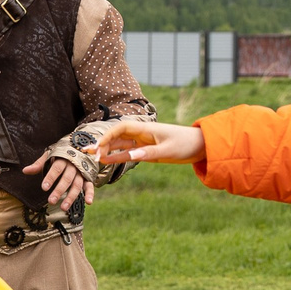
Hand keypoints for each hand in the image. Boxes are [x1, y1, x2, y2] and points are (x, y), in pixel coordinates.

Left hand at [21, 143, 90, 212]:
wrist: (80, 146)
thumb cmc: (61, 153)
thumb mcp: (49, 155)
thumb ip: (38, 164)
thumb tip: (25, 171)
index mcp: (63, 160)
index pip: (56, 169)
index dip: (50, 178)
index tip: (44, 188)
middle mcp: (73, 166)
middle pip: (66, 179)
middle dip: (59, 190)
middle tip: (51, 201)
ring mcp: (81, 173)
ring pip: (77, 185)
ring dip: (71, 197)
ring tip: (64, 208)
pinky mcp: (88, 178)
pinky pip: (90, 186)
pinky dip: (90, 194)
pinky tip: (88, 202)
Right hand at [86, 118, 205, 168]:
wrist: (200, 146)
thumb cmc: (186, 144)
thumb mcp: (167, 150)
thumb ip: (148, 153)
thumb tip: (130, 156)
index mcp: (146, 129)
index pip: (121, 128)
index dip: (107, 136)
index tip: (98, 147)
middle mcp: (142, 134)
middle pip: (117, 136)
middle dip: (103, 144)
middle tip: (90, 154)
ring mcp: (143, 142)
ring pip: (120, 144)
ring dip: (107, 150)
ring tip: (92, 157)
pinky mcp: (147, 150)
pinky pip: (128, 152)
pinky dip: (117, 156)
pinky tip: (107, 160)